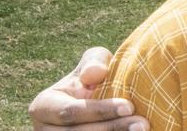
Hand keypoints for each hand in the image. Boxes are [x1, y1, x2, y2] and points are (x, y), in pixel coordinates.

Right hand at [28, 47, 147, 130]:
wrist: (97, 97)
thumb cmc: (95, 77)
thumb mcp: (94, 63)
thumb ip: (94, 62)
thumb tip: (95, 74)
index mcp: (44, 106)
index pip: (71, 112)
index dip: (100, 110)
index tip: (129, 106)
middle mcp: (45, 130)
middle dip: (112, 128)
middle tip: (142, 124)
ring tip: (142, 130)